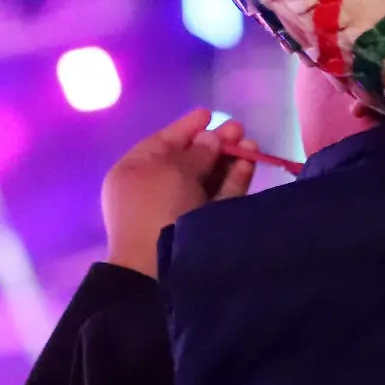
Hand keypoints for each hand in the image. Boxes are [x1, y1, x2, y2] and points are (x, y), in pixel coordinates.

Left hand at [101, 108, 258, 276]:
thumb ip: (195, 152)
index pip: (161, 143)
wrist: (160, 271)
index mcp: (133, 174)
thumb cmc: (156, 209)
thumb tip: (210, 139)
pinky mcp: (202, 228)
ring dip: (229, 160)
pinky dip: (234, 180)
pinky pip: (219, 198)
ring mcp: (179, 211)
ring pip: (207, 179)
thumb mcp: (171, 171)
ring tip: (251, 144)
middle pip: (188, 161)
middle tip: (239, 129)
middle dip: (214, 143)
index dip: (186, 128)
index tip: (210, 113)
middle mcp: (154, 191)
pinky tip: (249, 163)